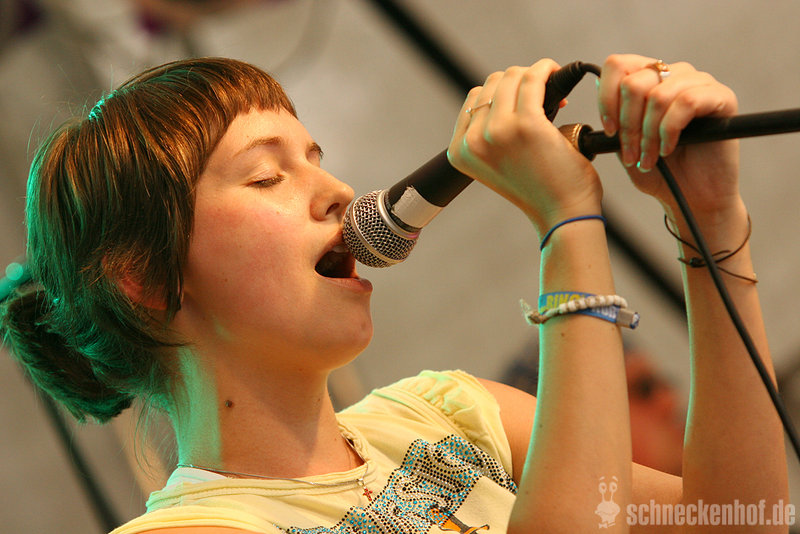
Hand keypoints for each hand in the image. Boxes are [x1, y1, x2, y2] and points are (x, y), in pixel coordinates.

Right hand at [447, 59, 602, 236]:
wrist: (562, 214)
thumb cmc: (539, 189)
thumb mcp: (499, 161)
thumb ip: (490, 131)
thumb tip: (509, 86)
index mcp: (459, 152)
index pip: (474, 99)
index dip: (502, 94)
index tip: (525, 104)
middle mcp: (473, 141)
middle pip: (492, 83)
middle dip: (518, 83)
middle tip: (544, 97)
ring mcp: (498, 132)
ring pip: (513, 77)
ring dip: (534, 75)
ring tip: (552, 88)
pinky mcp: (527, 124)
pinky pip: (534, 78)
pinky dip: (546, 69)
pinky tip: (556, 74)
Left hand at [597, 54, 740, 225]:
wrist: (691, 196)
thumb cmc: (660, 171)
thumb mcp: (625, 144)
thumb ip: (613, 115)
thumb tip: (597, 83)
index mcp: (650, 79)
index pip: (618, 65)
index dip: (607, 99)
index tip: (610, 131)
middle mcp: (674, 74)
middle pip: (634, 83)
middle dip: (628, 125)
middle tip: (632, 154)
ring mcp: (699, 83)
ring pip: (658, 96)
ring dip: (648, 134)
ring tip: (649, 158)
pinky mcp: (722, 98)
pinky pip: (687, 102)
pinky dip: (670, 130)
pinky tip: (668, 149)